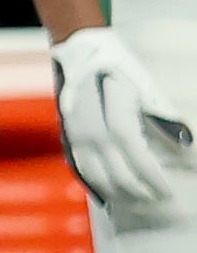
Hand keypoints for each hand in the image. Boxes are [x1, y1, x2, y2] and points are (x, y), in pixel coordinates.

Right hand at [56, 27, 194, 213]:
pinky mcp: (68, 134)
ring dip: (117, 191)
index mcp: (110, 110)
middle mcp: (89, 125)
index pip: (133, 152)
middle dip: (137, 190)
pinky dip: (95, 183)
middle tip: (157, 202)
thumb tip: (188, 143)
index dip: (150, 175)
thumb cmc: (118, 66)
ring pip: (95, 173)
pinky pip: (80, 166)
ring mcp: (75, 131)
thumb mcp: (145, 85)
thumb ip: (164, 115)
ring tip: (136, 201)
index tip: (167, 192)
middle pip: (113, 169)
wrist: (80, 50)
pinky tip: (108, 193)